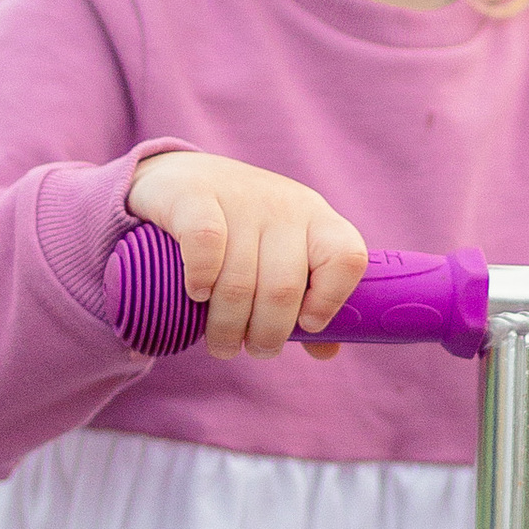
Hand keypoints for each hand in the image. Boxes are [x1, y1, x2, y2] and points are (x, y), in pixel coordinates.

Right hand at [126, 152, 367, 357]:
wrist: (181, 176)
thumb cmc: (240, 232)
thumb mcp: (281, 258)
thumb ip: (304, 303)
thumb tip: (326, 352)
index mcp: (316, 221)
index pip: (347, 257)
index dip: (331, 300)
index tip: (307, 325)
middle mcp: (284, 206)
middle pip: (283, 287)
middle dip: (267, 334)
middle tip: (254, 349)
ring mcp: (239, 198)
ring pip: (239, 280)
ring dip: (227, 326)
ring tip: (222, 344)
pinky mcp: (194, 195)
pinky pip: (205, 243)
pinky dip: (200, 278)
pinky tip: (197, 294)